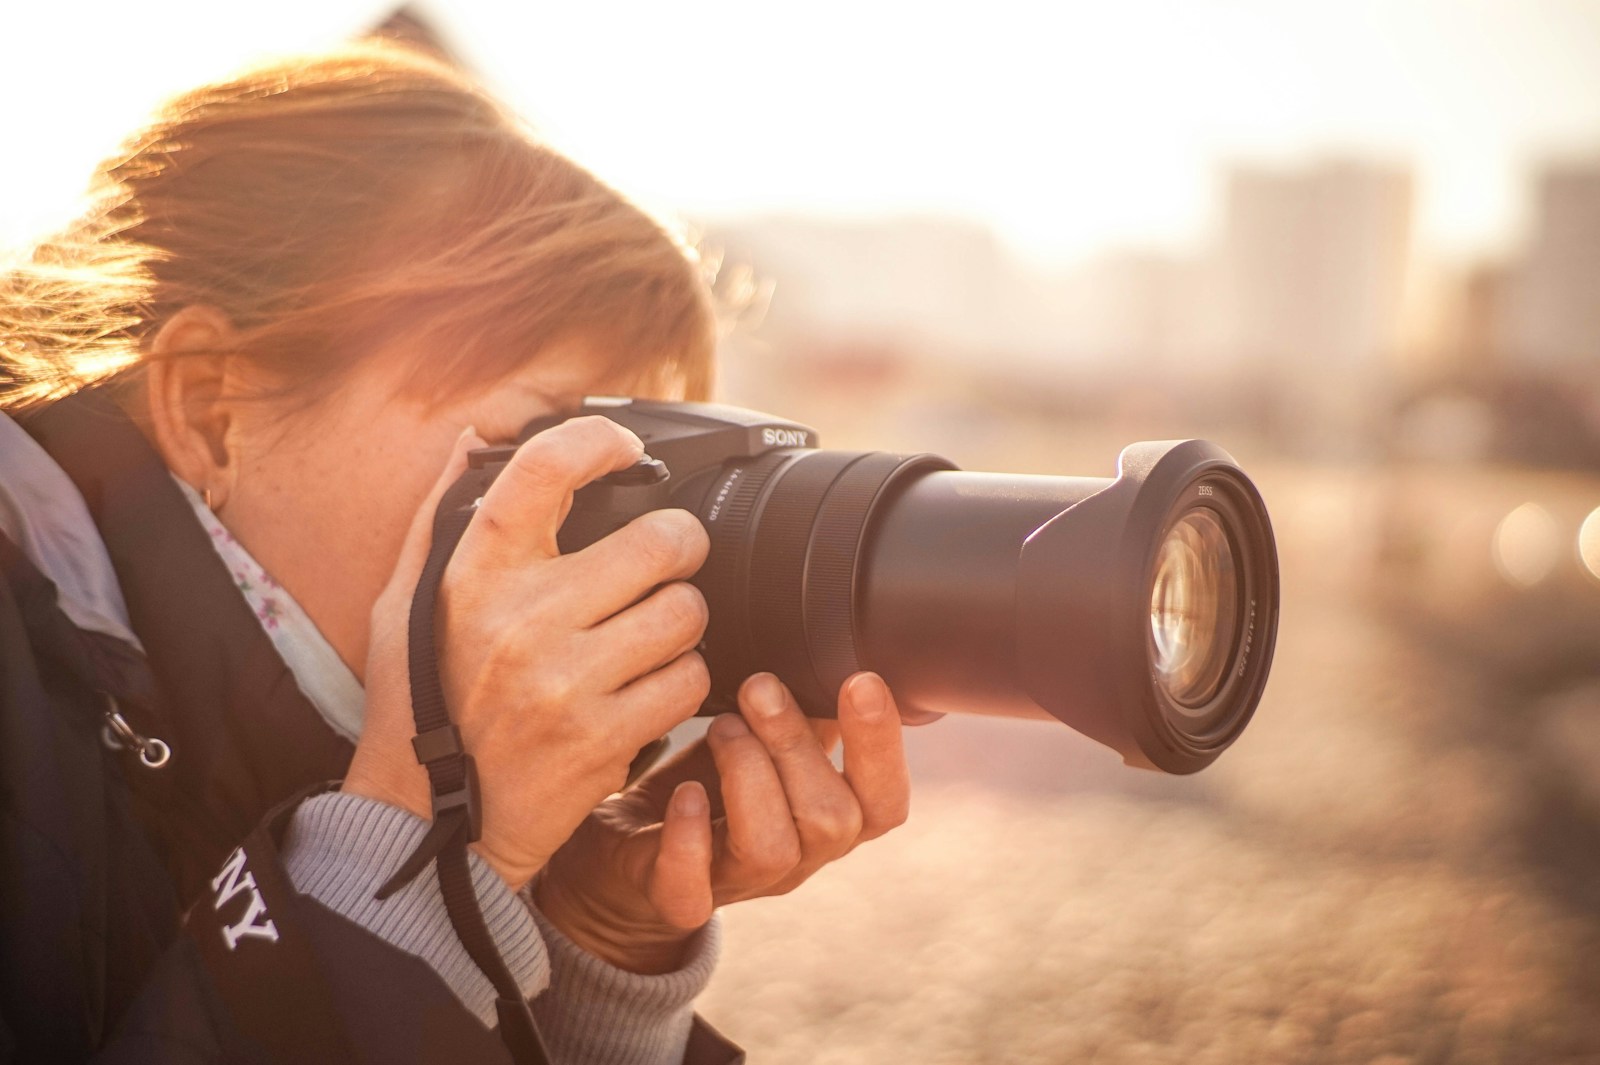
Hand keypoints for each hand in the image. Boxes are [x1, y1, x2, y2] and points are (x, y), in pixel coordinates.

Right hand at [343, 418, 712, 889]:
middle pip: (661, 541)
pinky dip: (679, 686)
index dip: (600, 440)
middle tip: (663, 566)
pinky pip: (689, 683)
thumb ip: (442, 516)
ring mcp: (567, 682)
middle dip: (677, 549)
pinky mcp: (604, 739)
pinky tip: (643, 692)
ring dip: (679, 624)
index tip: (626, 449)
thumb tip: (477, 438)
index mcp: (475, 574)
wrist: (431, 823)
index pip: (546, 468)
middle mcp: (522, 619)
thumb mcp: (408, 604)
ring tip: (645, 639)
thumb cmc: (424, 702)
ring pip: (687, 612)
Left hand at [533, 670, 913, 973]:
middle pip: (833, 820)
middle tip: (758, 688)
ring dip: (748, 774)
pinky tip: (683, 793)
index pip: (885, 802)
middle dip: (797, 743)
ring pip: (773, 849)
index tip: (861, 680)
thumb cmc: (707, 782)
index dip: (883, 747)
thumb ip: (803, 710)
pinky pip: (692, 888)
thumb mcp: (762, 742)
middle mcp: (796, 859)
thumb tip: (834, 643)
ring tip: (720, 726)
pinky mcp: (677, 898)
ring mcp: (739, 884)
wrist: (630, 848)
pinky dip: (689, 835)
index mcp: (828, 819)